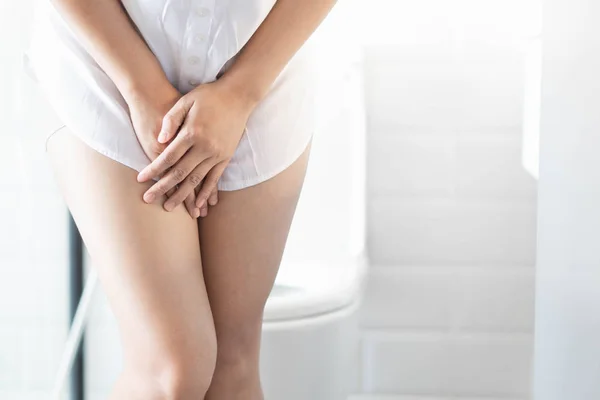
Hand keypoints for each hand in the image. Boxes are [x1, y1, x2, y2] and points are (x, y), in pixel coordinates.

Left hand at [136, 80, 254, 212]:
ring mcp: (217, 154)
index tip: (140, 179)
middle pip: (180, 173)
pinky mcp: (226, 157)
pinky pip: (215, 179)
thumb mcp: (186, 101)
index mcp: (193, 132)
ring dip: (183, 196)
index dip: (153, 169)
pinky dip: (207, 193)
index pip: (168, 157)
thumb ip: (171, 120)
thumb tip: (160, 140)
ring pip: (196, 180)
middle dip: (163, 188)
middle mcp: (205, 147)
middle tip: (148, 199)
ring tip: (169, 207)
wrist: (238, 95)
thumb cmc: (209, 95)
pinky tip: (199, 204)